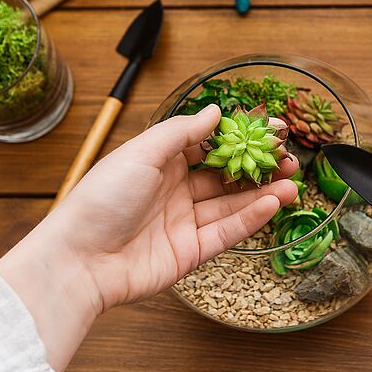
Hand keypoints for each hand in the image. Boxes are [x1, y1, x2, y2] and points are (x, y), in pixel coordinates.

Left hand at [0, 105, 297, 371]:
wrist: (79, 260)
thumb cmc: (101, 199)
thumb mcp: (141, 152)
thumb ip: (181, 131)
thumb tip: (214, 111)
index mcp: (159, 162)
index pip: (208, 145)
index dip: (239, 137)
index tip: (269, 129)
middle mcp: (174, 190)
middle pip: (225, 176)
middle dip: (258, 167)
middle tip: (290, 159)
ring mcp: (184, 222)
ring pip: (231, 204)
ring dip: (263, 193)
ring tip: (292, 182)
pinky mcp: (191, 252)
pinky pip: (227, 232)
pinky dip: (251, 218)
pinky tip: (273, 203)